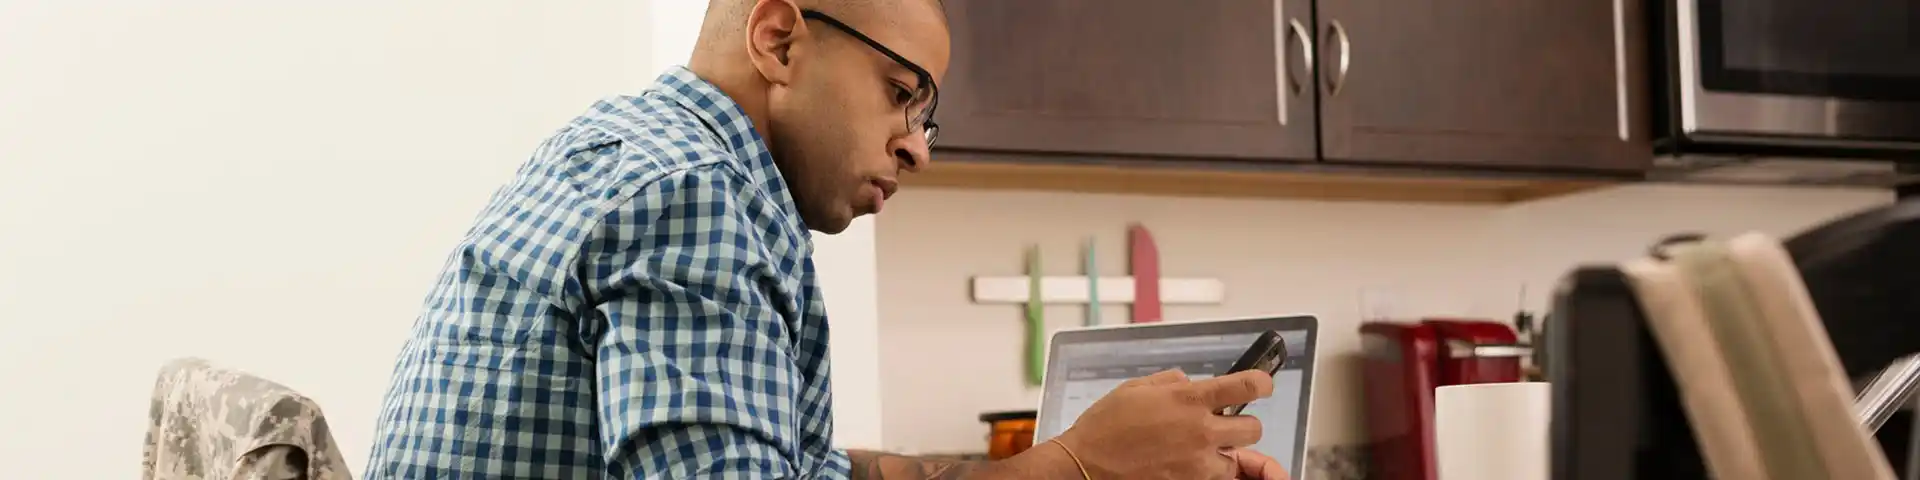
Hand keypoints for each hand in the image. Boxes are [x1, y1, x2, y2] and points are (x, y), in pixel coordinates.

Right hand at [1052, 369, 1281, 479]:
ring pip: (1235, 458)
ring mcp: (1198, 462)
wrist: (1086, 465)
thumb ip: (1170, 381)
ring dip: (1224, 452)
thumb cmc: (1105, 425)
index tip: (1262, 384)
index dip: (1262, 383)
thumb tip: (1189, 381)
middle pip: (1254, 428)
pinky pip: (1213, 477)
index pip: (1246, 386)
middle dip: (1243, 423)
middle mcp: (1200, 431)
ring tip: (1200, 449)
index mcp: (1188, 399)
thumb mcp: (1135, 388)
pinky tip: (1186, 463)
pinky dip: (1206, 471)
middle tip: (1224, 423)